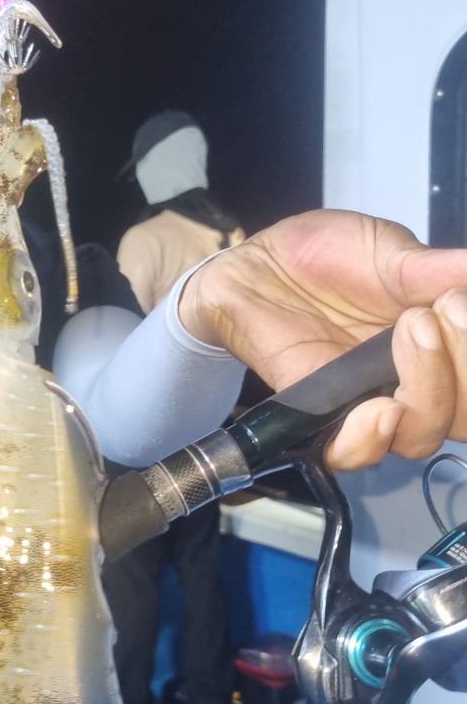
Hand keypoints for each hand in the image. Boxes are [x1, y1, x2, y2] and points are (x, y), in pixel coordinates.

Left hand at [178, 209, 466, 470]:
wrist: (257, 265)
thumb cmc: (324, 258)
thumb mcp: (387, 253)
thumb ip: (434, 271)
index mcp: (441, 344)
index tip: (458, 301)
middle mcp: (413, 381)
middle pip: (463, 415)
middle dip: (462, 368)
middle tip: (435, 312)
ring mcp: (369, 401)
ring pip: (420, 435)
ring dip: (429, 393)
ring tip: (412, 331)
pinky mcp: (321, 414)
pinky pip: (352, 450)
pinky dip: (370, 439)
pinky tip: (380, 409)